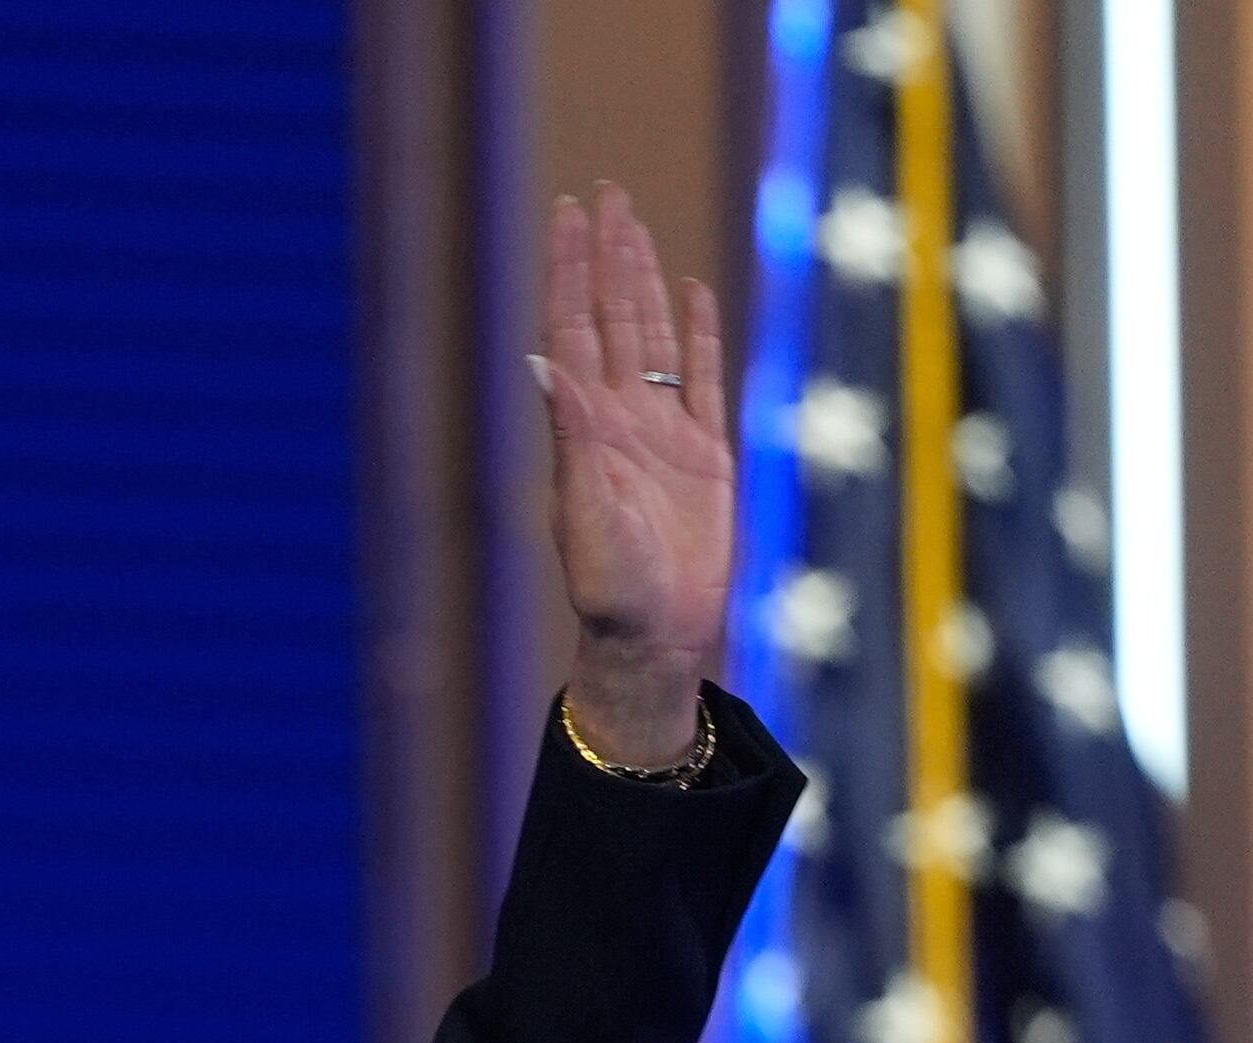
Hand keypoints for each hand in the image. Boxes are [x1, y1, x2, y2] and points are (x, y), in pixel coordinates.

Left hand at [530, 184, 736, 765]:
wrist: (655, 638)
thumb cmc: (612, 591)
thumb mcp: (588, 512)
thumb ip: (573, 438)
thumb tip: (547, 364)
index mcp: (586, 428)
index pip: (574, 328)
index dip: (571, 270)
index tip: (569, 214)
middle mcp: (620, 419)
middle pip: (613, 316)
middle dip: (607, 255)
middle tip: (604, 193)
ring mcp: (662, 433)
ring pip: (651, 335)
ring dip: (644, 280)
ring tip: (634, 225)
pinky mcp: (705, 456)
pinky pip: (701, 379)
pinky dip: (696, 334)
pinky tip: (691, 293)